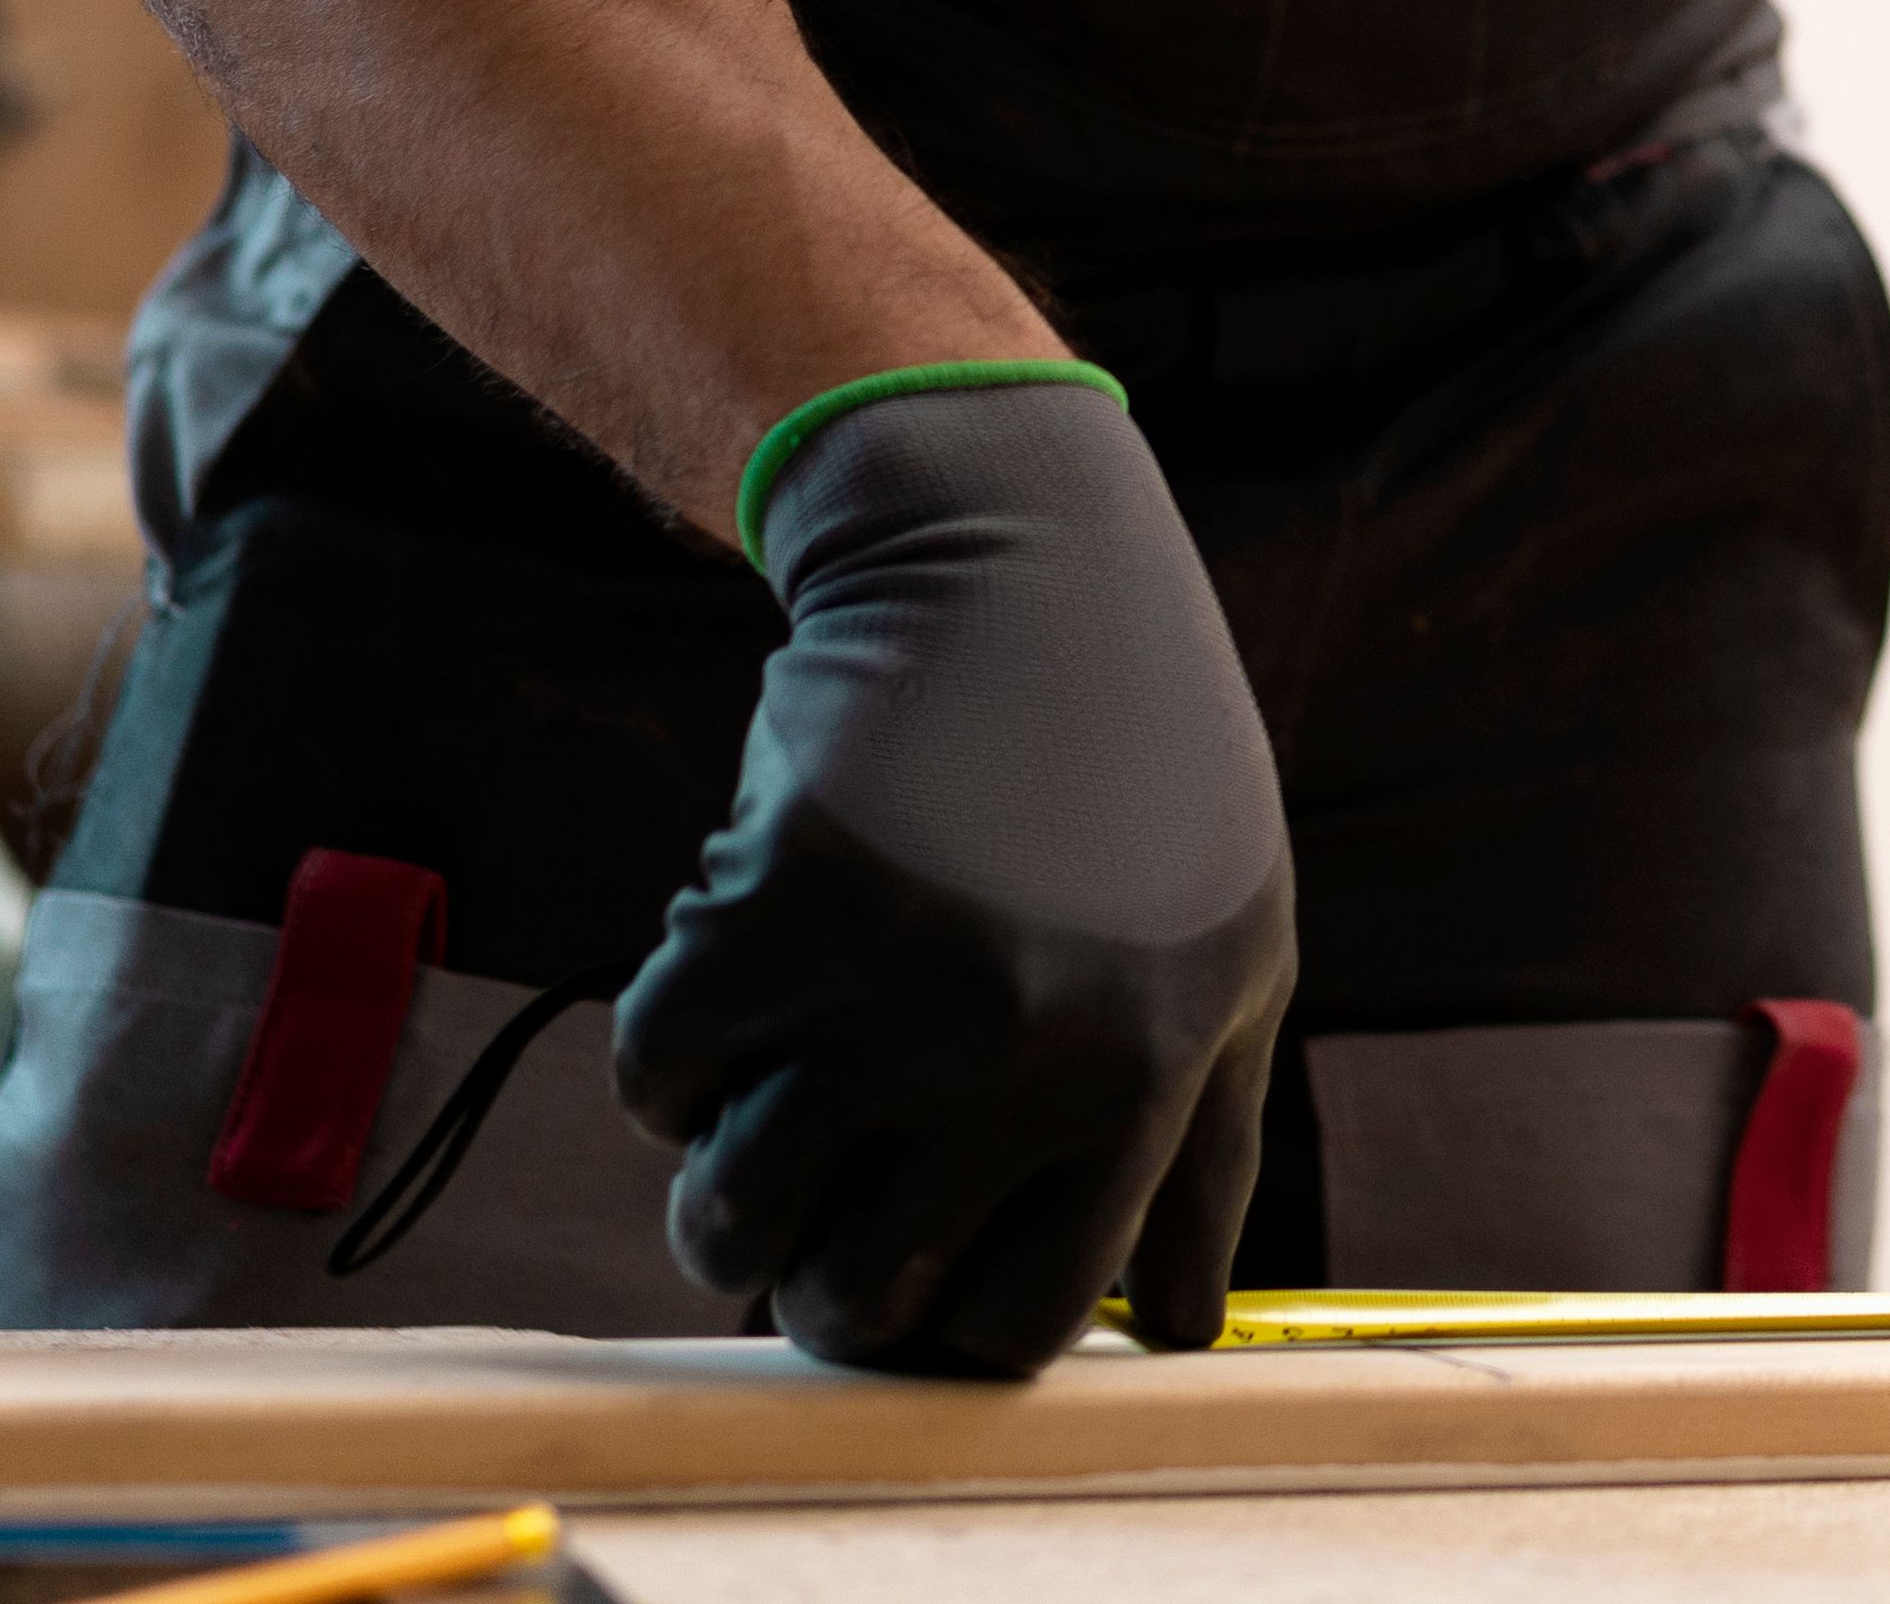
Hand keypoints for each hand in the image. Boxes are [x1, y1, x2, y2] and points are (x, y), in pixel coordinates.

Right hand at [612, 378, 1291, 1371]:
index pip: (1018, 1331)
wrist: (1014, 554)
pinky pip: (656, 1085)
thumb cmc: (1135, 769)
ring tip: (757, 1112)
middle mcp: (1027, 1058)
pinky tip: (729, 978)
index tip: (901, 1283)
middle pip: (857, 1300)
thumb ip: (1209, 1152)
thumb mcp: (1232, 954)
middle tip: (806, 1204)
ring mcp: (892, 990)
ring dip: (718, 1193)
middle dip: (810, 1275)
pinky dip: (667, 1062)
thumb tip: (1177, 1334)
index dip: (937, 1335)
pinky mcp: (768, 913)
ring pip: (732, 1220)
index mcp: (1150, 1080)